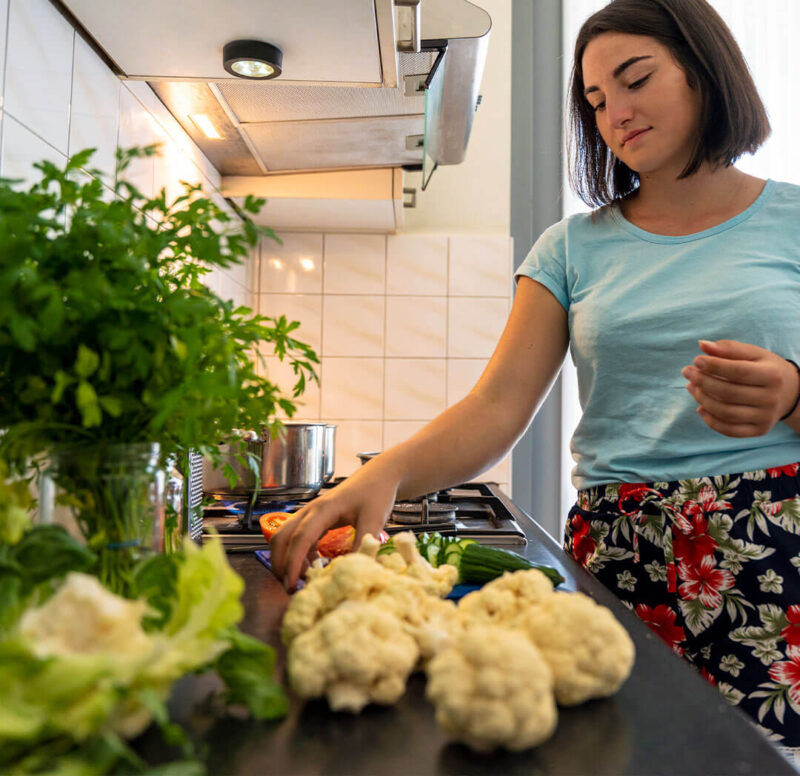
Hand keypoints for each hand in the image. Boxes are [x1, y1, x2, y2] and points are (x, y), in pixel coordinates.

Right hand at [269, 464, 398, 590]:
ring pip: (285, 538)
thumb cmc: (376, 493)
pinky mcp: (315, 519)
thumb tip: (354, 569)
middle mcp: (310, 511)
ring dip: (286, 560)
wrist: (378, 476)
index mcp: (323, 510)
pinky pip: (298, 539)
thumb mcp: (374, 518)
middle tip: (291, 588)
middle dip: (280, 564)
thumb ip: (365, 543)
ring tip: (302, 580)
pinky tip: (314, 566)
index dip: (293, 564)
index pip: (300, 539)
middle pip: (280, 538)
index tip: (292, 585)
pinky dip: (299, 555)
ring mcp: (310, 515)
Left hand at [681, 339, 799, 437]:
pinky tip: (700, 407)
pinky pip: (729, 430)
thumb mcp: (753, 354)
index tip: (696, 360)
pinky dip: (710, 421)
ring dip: (702, 400)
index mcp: (772, 375)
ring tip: (690, 387)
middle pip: (728, 393)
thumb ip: (729, 349)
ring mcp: (765, 417)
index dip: (714, 366)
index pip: (738, 372)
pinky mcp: (759, 430)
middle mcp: (771, 398)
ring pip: (726, 413)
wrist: (789, 393)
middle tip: (687, 372)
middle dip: (702, 382)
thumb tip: (702, 345)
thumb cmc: (765, 369)